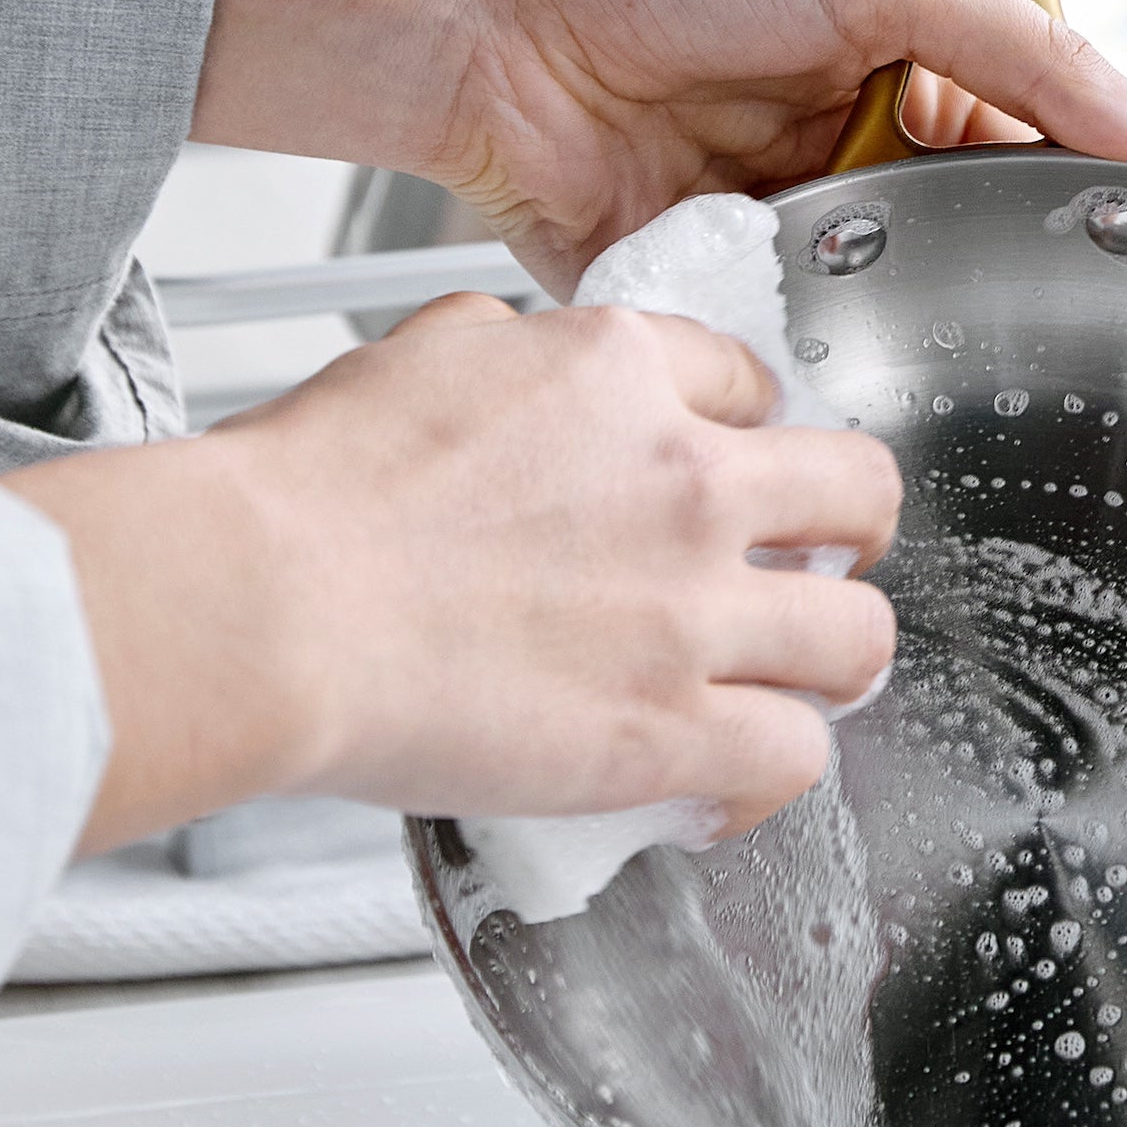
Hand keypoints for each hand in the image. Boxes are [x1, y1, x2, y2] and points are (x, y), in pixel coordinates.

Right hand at [7, 295, 900, 855]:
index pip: (750, 381)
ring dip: (837, 658)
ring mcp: (693, 610)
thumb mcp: (425, 350)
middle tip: (826, 558)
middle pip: (858, 492)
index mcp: (622, 373)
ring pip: (858, 637)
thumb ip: (509, 346)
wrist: (269, 604)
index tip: (739, 462)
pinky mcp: (672, 729)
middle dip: (852, 528)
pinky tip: (731, 781)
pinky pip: (795, 757)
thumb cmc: (312, 489)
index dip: (751, 428)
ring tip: (804, 680)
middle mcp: (687, 480)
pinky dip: (775, 773)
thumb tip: (526, 359)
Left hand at [191, 0, 1126, 291]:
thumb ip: (1032, 52)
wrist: (488, 16)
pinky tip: (816, 355)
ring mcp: (782, 233)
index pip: (1035, 148)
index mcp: (908, 64)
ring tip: (888, 302)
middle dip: (980, 273)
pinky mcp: (709, 298)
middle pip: (965, 247)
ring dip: (887, 318)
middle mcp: (852, 157)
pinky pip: (781, 352)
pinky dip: (798, 355)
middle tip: (998, 283)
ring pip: (880, 314)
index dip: (1080, 200)